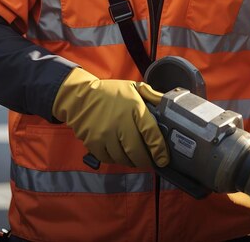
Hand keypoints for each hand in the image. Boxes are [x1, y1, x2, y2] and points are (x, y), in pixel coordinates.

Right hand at [52, 67, 168, 168]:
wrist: (80, 97)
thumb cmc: (111, 92)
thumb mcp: (133, 88)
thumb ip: (152, 96)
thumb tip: (169, 104)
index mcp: (134, 107)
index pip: (151, 133)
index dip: (159, 149)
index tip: (164, 158)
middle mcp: (120, 122)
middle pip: (138, 152)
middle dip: (147, 161)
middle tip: (151, 162)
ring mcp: (106, 134)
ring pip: (124, 158)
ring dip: (132, 161)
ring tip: (136, 158)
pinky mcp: (94, 143)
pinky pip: (110, 159)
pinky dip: (117, 159)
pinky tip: (120, 153)